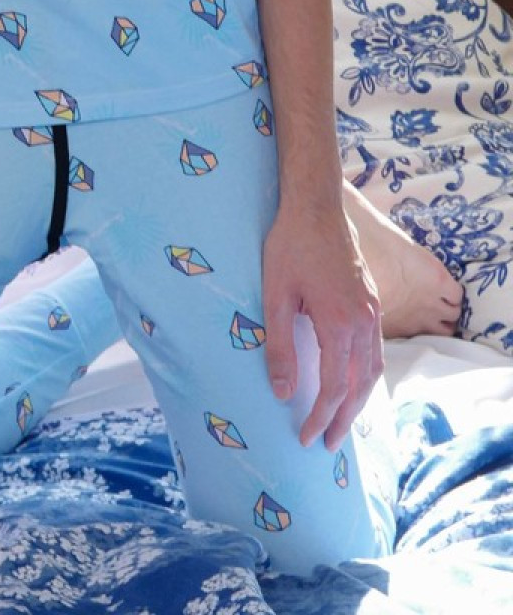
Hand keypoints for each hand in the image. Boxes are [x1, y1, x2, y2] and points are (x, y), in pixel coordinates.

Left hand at [262, 197, 382, 447]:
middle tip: (328, 443)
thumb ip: (279, 345)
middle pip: (360, 385)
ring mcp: (372, 311)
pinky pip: (375, 349)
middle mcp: (364, 322)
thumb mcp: (275, 295)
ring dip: (359, 400)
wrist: (316, 206)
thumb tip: (283, 392)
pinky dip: (366, 374)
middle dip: (344, 418)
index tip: (306, 437)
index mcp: (339, 323)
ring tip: (342, 421)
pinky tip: (354, 380)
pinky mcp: (372, 301)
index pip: (335, 387)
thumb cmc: (289, 246)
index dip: (321, 416)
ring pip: (373, 369)